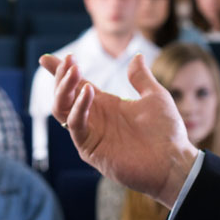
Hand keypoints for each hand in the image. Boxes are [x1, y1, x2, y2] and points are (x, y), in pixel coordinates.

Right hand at [39, 54, 198, 207]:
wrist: (173, 162)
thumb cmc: (166, 133)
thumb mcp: (155, 97)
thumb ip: (141, 78)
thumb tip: (135, 57)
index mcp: (105, 105)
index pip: (76, 85)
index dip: (59, 72)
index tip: (46, 58)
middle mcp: (93, 118)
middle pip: (63, 95)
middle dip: (60, 76)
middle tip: (69, 60)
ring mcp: (89, 134)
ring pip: (61, 109)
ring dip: (64, 89)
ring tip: (74, 71)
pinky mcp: (90, 149)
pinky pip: (76, 125)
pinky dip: (78, 107)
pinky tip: (88, 91)